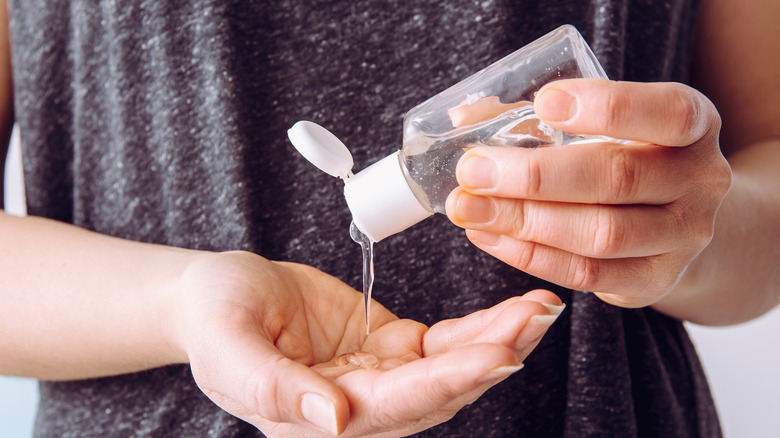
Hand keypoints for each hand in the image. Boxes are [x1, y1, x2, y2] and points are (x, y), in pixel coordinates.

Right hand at [168, 251, 562, 436]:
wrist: (217, 295)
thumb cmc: (212, 317)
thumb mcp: (227, 345)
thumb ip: (272, 385)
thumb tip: (332, 421)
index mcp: (317, 417)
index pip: (396, 406)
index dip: (450, 381)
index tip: (499, 352)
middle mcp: (357, 407)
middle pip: (439, 392)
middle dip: (493, 356)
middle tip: (538, 319)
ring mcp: (376, 377)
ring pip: (450, 370)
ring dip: (497, 341)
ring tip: (539, 309)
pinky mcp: (388, 348)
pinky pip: (443, 344)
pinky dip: (478, 329)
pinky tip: (510, 312)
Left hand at [446, 79, 731, 308]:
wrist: (677, 221)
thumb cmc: (627, 156)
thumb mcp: (606, 125)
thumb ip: (541, 116)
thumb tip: (465, 118)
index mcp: (694, 125)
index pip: (666, 113)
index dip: (606, 106)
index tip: (543, 103)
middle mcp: (700, 180)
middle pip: (617, 177)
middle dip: (535, 176)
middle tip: (473, 171)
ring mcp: (684, 237)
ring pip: (600, 234)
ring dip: (524, 221)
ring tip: (468, 209)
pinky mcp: (654, 280)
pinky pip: (587, 274)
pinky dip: (531, 256)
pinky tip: (489, 237)